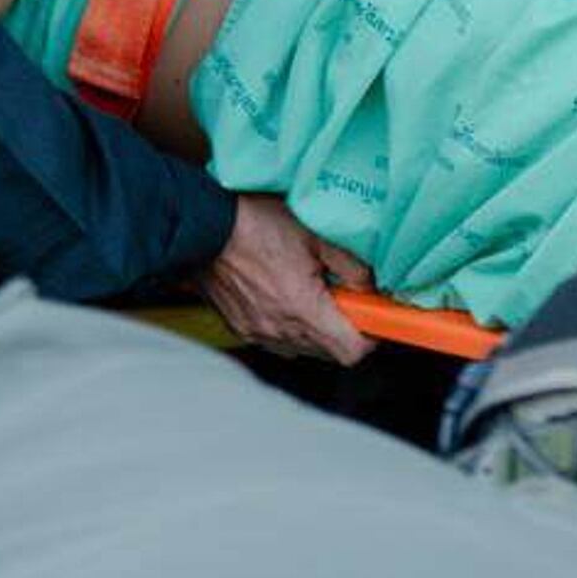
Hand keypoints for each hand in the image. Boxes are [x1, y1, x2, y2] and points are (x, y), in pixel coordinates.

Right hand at [203, 192, 373, 364]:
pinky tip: (287, 298)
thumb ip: (351, 266)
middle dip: (345, 330)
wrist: (202, 228)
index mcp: (302, 309)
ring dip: (318, 330)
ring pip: (304, 349)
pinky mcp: (242, 329)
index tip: (374, 317)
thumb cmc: (254, 225)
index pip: (351, 351)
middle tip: (344, 298)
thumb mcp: (316, 235)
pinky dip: (291, 327)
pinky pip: (278, 341)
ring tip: (313, 294)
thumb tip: (369, 286)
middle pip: (330, 353)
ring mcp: (259, 333)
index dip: (370, 337)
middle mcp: (280, 330)